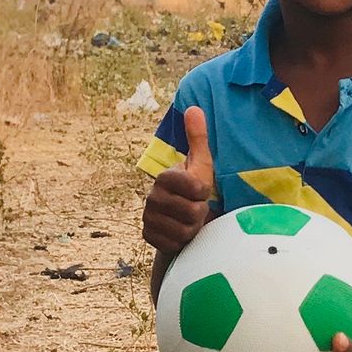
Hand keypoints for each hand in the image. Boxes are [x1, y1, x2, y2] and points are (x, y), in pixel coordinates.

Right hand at [143, 104, 215, 254]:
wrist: (177, 219)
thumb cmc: (193, 189)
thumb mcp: (200, 164)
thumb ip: (197, 137)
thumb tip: (194, 108)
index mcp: (165, 177)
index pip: (195, 187)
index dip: (203, 191)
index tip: (200, 190)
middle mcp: (152, 197)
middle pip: (191, 211)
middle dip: (199, 212)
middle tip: (196, 208)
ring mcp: (149, 218)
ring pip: (184, 230)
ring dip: (192, 228)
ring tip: (189, 221)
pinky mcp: (149, 237)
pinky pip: (174, 244)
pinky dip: (181, 241)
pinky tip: (180, 233)